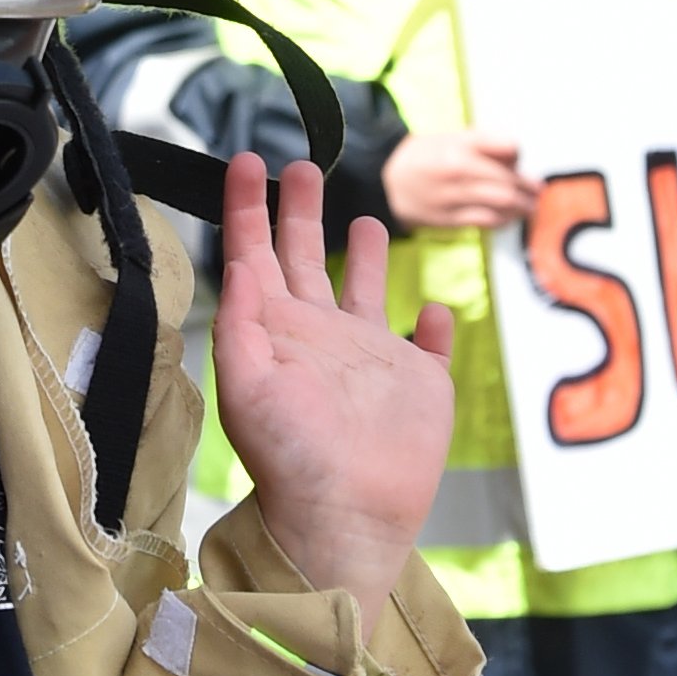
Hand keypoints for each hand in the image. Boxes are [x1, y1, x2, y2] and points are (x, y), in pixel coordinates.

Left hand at [213, 152, 454, 613]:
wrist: (347, 516)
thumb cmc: (290, 456)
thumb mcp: (246, 383)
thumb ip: (242, 321)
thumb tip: (243, 263)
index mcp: (277, 329)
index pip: (257, 253)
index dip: (248, 207)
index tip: (246, 160)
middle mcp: (322, 335)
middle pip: (308, 257)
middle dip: (303, 211)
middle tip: (303, 164)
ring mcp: (373, 359)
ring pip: (368, 292)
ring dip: (369, 257)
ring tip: (367, 219)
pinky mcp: (421, 385)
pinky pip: (431, 345)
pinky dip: (434, 325)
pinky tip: (434, 309)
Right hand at [380, 129, 541, 232]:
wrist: (385, 181)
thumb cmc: (424, 156)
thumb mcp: (452, 137)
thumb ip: (485, 144)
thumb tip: (516, 158)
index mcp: (460, 144)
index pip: (508, 147)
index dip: (517, 156)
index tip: (520, 163)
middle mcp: (458, 169)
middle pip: (508, 179)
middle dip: (528, 187)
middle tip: (538, 190)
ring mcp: (454, 195)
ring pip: (502, 201)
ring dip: (522, 206)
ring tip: (530, 207)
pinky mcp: (449, 218)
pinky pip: (486, 220)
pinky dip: (504, 219)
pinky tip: (509, 218)